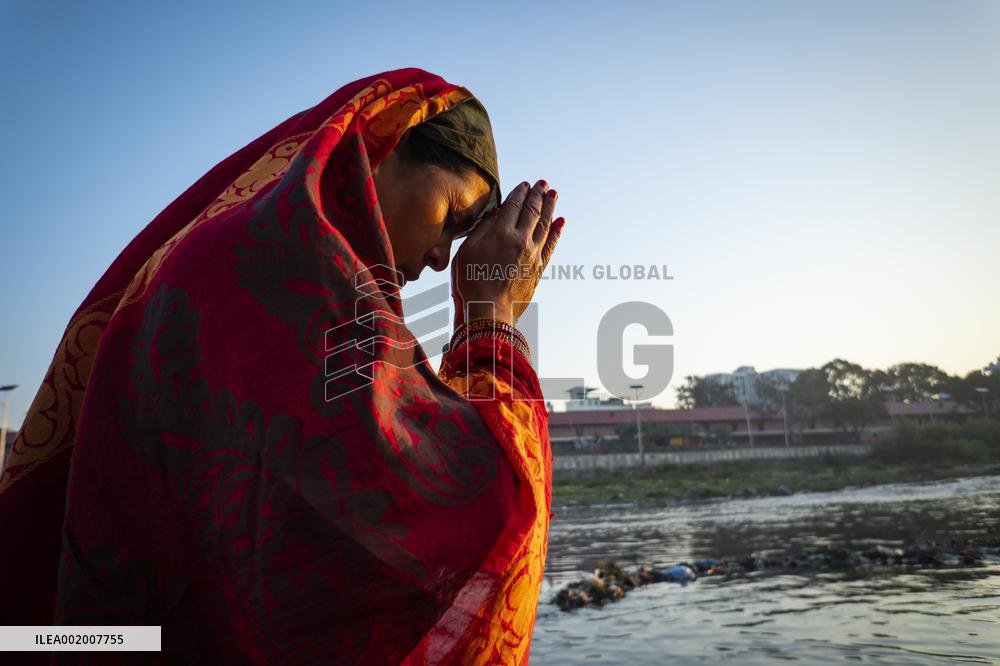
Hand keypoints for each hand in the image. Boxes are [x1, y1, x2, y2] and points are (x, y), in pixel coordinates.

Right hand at [451, 179, 564, 326]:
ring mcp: (533, 254)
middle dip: (539, 195)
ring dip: (551, 208)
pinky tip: (561, 221)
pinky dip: (557, 231)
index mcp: (501, 233)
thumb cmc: (471, 281)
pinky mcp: (539, 268)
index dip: (520, 193)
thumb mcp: (467, 252)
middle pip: (533, 211)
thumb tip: (497, 213)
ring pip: (546, 225)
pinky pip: (551, 245)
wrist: (490, 310)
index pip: (514, 205)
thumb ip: (482, 229)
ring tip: (554, 195)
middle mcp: (521, 240)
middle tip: (544, 183)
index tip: (525, 184)